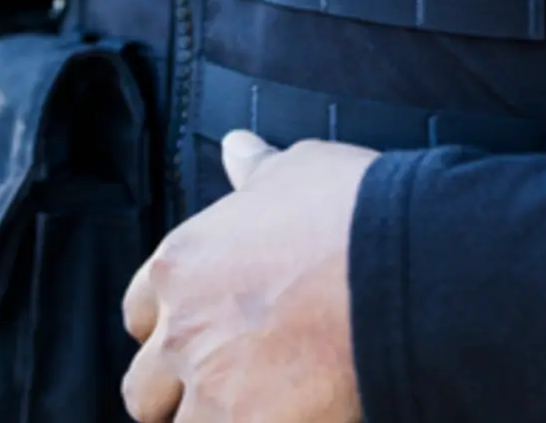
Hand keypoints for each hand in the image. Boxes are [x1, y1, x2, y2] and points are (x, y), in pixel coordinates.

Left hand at [120, 133, 379, 422]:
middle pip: (144, 388)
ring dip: (211, 420)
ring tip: (254, 409)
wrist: (405, 272)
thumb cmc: (352, 215)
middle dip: (177, 393)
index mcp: (181, 264)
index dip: (169, 328)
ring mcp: (212, 386)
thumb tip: (238, 149)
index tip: (200, 334)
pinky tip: (287, 420)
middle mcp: (183, 328)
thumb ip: (255, 172)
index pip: (140, 314)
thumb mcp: (294, 174)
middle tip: (225, 387)